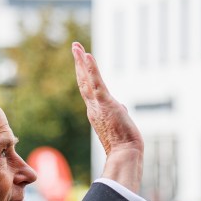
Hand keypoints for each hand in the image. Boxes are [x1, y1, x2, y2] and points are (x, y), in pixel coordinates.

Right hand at [72, 43, 142, 191]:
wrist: (125, 154)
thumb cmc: (124, 145)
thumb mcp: (120, 124)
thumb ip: (118, 113)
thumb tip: (122, 109)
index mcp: (95, 112)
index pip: (87, 90)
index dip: (83, 75)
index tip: (81, 62)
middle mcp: (93, 108)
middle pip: (83, 81)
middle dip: (78, 63)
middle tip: (75, 47)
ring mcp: (98, 105)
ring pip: (86, 80)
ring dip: (81, 61)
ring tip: (76, 46)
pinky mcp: (106, 103)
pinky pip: (97, 83)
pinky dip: (91, 69)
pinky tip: (87, 55)